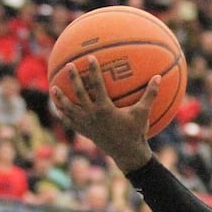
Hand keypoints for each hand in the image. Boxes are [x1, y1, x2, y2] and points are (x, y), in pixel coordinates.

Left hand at [50, 56, 154, 170]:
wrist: (127, 154)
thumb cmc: (136, 132)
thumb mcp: (143, 113)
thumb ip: (150, 94)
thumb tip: (159, 77)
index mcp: (104, 109)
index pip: (96, 85)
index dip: (93, 71)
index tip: (89, 58)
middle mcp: (92, 115)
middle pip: (79, 94)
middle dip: (73, 79)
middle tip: (68, 66)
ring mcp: (86, 125)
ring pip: (70, 109)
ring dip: (60, 99)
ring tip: (53, 88)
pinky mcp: (85, 132)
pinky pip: (71, 122)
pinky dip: (64, 115)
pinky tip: (58, 109)